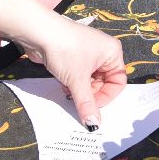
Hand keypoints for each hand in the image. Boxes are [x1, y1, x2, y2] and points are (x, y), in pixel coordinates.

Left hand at [0, 0, 127, 127]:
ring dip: (80, 91)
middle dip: (91, 94)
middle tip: (79, 103)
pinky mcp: (73, 57)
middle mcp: (103, 52)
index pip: (118, 81)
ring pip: (89, 81)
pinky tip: (63, 87)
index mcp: (112, 53)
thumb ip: (87, 104)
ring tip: (69, 93)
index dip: (107, 96)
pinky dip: (72, 84)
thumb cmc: (66, 51)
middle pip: (103, 82)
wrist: (39, 33)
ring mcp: (87, 54)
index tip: (92, 106)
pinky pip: (78, 76)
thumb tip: (94, 126)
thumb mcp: (78, 80)